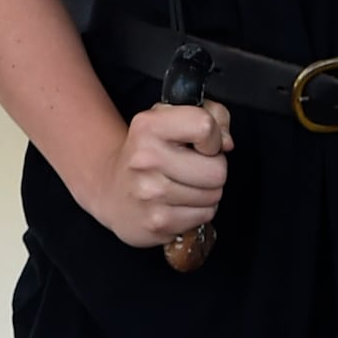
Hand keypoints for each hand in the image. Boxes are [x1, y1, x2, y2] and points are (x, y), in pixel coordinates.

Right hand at [90, 99, 231, 248]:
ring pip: (214, 195)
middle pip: (217, 170)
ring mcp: (151, 193)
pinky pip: (204, 216)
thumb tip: (226, 143)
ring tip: (183, 185)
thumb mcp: (170, 119)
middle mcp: (146, 158)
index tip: (201, 144)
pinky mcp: (158, 222)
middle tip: (192, 168)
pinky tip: (178, 203)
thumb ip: (210, 115)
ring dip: (206, 192)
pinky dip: (197, 211)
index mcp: (149, 126)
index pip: (205, 126)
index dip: (213, 137)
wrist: (111, 189)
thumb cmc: (148, 152)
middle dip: (213, 170)